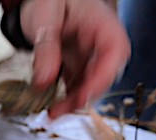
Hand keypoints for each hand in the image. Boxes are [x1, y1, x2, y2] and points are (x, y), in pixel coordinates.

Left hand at [19, 0, 129, 117]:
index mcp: (103, 24)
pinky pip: (76, 86)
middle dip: (84, 96)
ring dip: (73, 102)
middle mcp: (101, 43)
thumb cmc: (48, 0)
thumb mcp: (45, 18)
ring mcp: (90, 56)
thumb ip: (46, 49)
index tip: (83, 95)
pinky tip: (51, 107)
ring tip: (52, 113)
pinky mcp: (77, 66)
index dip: (103, 77)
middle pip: (103, 75)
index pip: (115, 52)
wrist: (40, 1)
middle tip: (61, 109)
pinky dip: (65, 98)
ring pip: (89, 85)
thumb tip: (44, 81)